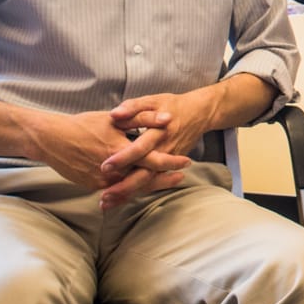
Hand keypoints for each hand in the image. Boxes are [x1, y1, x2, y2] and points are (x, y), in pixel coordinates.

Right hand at [26, 110, 189, 195]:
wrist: (51, 140)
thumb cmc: (84, 125)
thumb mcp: (115, 118)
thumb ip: (143, 118)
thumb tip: (167, 118)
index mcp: (120, 150)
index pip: (153, 159)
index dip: (171, 161)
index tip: (186, 161)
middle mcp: (113, 170)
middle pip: (146, 178)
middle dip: (165, 179)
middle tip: (182, 177)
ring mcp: (102, 181)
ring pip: (132, 187)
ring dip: (150, 185)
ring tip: (166, 181)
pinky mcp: (93, 186)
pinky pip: (118, 190)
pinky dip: (131, 188)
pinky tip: (142, 185)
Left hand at [98, 90, 218, 208]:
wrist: (199, 113)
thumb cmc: (172, 105)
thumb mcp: (153, 100)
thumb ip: (132, 107)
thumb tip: (113, 114)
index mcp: (159, 132)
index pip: (140, 148)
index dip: (123, 158)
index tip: (104, 167)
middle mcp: (164, 150)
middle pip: (145, 173)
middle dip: (124, 186)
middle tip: (104, 196)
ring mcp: (168, 161)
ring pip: (148, 182)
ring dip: (128, 193)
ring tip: (106, 203)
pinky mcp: (169, 166)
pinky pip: (152, 182)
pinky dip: (136, 192)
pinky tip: (120, 200)